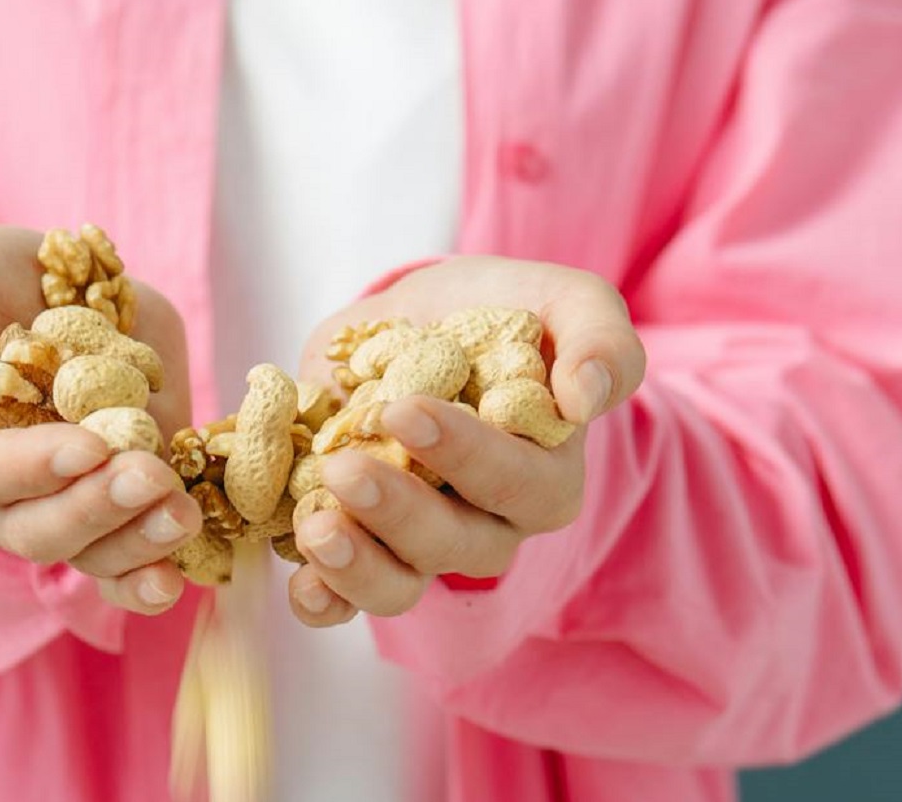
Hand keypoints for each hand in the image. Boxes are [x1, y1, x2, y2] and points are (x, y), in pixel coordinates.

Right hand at [0, 226, 200, 615]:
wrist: (52, 287)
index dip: (26, 467)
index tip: (86, 446)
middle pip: (31, 528)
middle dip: (93, 508)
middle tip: (147, 476)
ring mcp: (54, 505)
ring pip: (85, 552)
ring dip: (134, 543)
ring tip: (180, 512)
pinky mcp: (111, 506)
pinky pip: (120, 568)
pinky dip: (146, 580)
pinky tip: (175, 577)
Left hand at [286, 256, 645, 626]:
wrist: (425, 319)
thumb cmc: (503, 312)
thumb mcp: (567, 301)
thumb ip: (600, 340)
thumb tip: (588, 396)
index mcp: (546, 473)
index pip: (517, 484)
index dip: (464, 455)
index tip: (405, 411)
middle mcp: (488, 524)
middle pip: (453, 544)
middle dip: (397, 513)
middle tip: (345, 470)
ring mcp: (422, 543)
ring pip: (400, 583)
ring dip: (356, 567)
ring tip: (315, 530)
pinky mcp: (363, 543)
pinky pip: (347, 598)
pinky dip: (323, 599)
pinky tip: (301, 584)